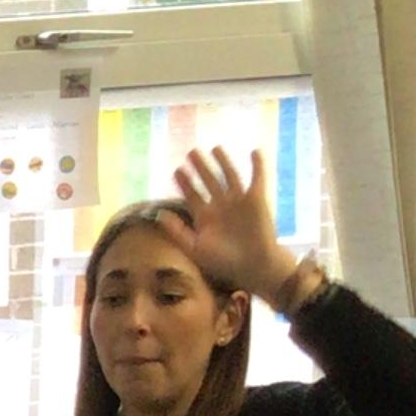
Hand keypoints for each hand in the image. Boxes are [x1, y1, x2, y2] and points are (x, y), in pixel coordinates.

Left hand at [162, 148, 297, 308]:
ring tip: (214, 148)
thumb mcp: (195, 248)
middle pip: (208, 181)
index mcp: (205, 218)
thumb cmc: (223, 262)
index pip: (192, 195)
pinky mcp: (257, 199)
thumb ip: (177, 231)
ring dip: (222, 162)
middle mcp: (220, 207)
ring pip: (229, 176)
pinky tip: (254, 152)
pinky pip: (257, 178)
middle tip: (191, 153)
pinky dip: (257, 165)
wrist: (252, 266)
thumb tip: (158, 215)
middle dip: (200, 168)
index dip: (185, 183)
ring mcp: (238, 201)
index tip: (177, 171)